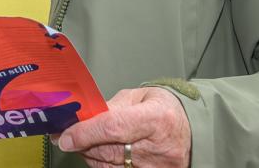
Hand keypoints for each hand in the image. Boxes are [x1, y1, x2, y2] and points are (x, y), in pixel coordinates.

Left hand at [56, 87, 190, 167]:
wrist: (194, 132)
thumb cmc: (166, 110)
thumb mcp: (141, 97)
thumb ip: (112, 107)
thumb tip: (84, 117)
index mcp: (157, 119)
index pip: (113, 128)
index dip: (85, 132)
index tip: (65, 135)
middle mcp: (158, 148)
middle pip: (108, 150)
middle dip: (82, 143)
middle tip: (66, 135)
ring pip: (109, 166)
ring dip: (90, 154)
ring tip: (83, 141)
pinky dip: (103, 164)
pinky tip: (98, 153)